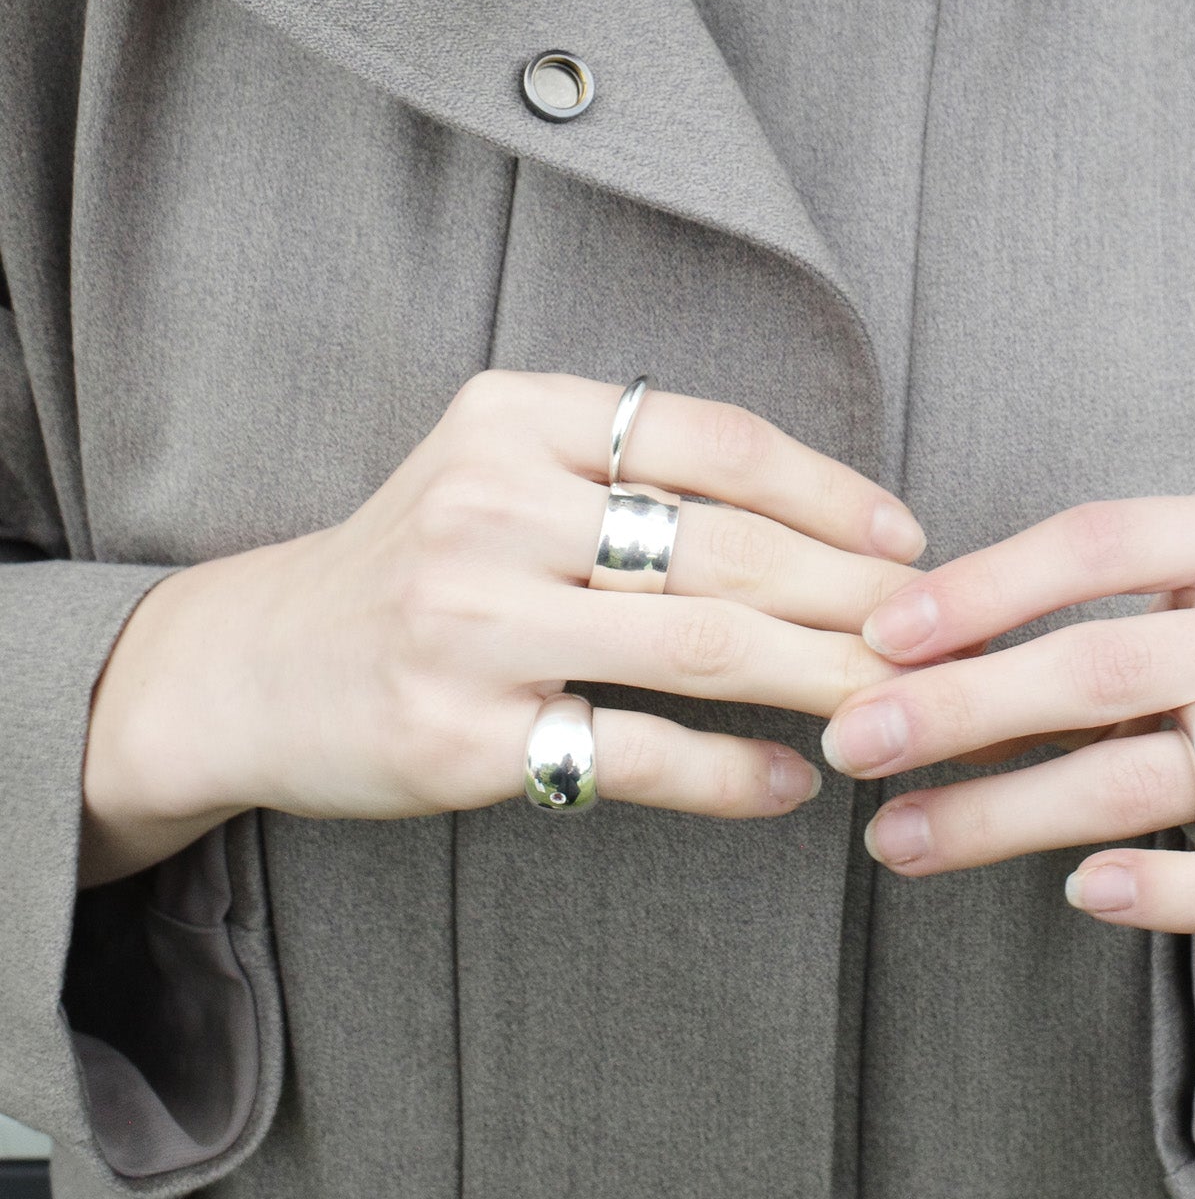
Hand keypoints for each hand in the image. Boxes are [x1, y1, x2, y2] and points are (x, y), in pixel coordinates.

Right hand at [81, 372, 921, 885]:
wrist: (254, 665)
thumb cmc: (418, 560)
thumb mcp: (501, 467)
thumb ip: (629, 468)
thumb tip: (824, 519)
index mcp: (517, 416)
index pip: (714, 441)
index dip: (830, 491)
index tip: (909, 539)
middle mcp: (493, 504)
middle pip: (726, 547)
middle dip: (853, 595)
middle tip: (937, 635)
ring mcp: (472, 622)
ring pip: (701, 646)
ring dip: (822, 679)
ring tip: (897, 705)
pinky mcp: (459, 736)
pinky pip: (633, 752)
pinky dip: (730, 774)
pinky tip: (790, 782)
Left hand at [821, 493, 1194, 935]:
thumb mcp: (1152, 609)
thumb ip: (1050, 623)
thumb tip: (889, 656)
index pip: (1104, 541)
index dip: (985, 586)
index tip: (878, 636)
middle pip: (1111, 664)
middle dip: (964, 707)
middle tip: (855, 744)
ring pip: (1149, 776)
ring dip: (1005, 813)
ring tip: (898, 838)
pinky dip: (1161, 890)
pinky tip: (1078, 892)